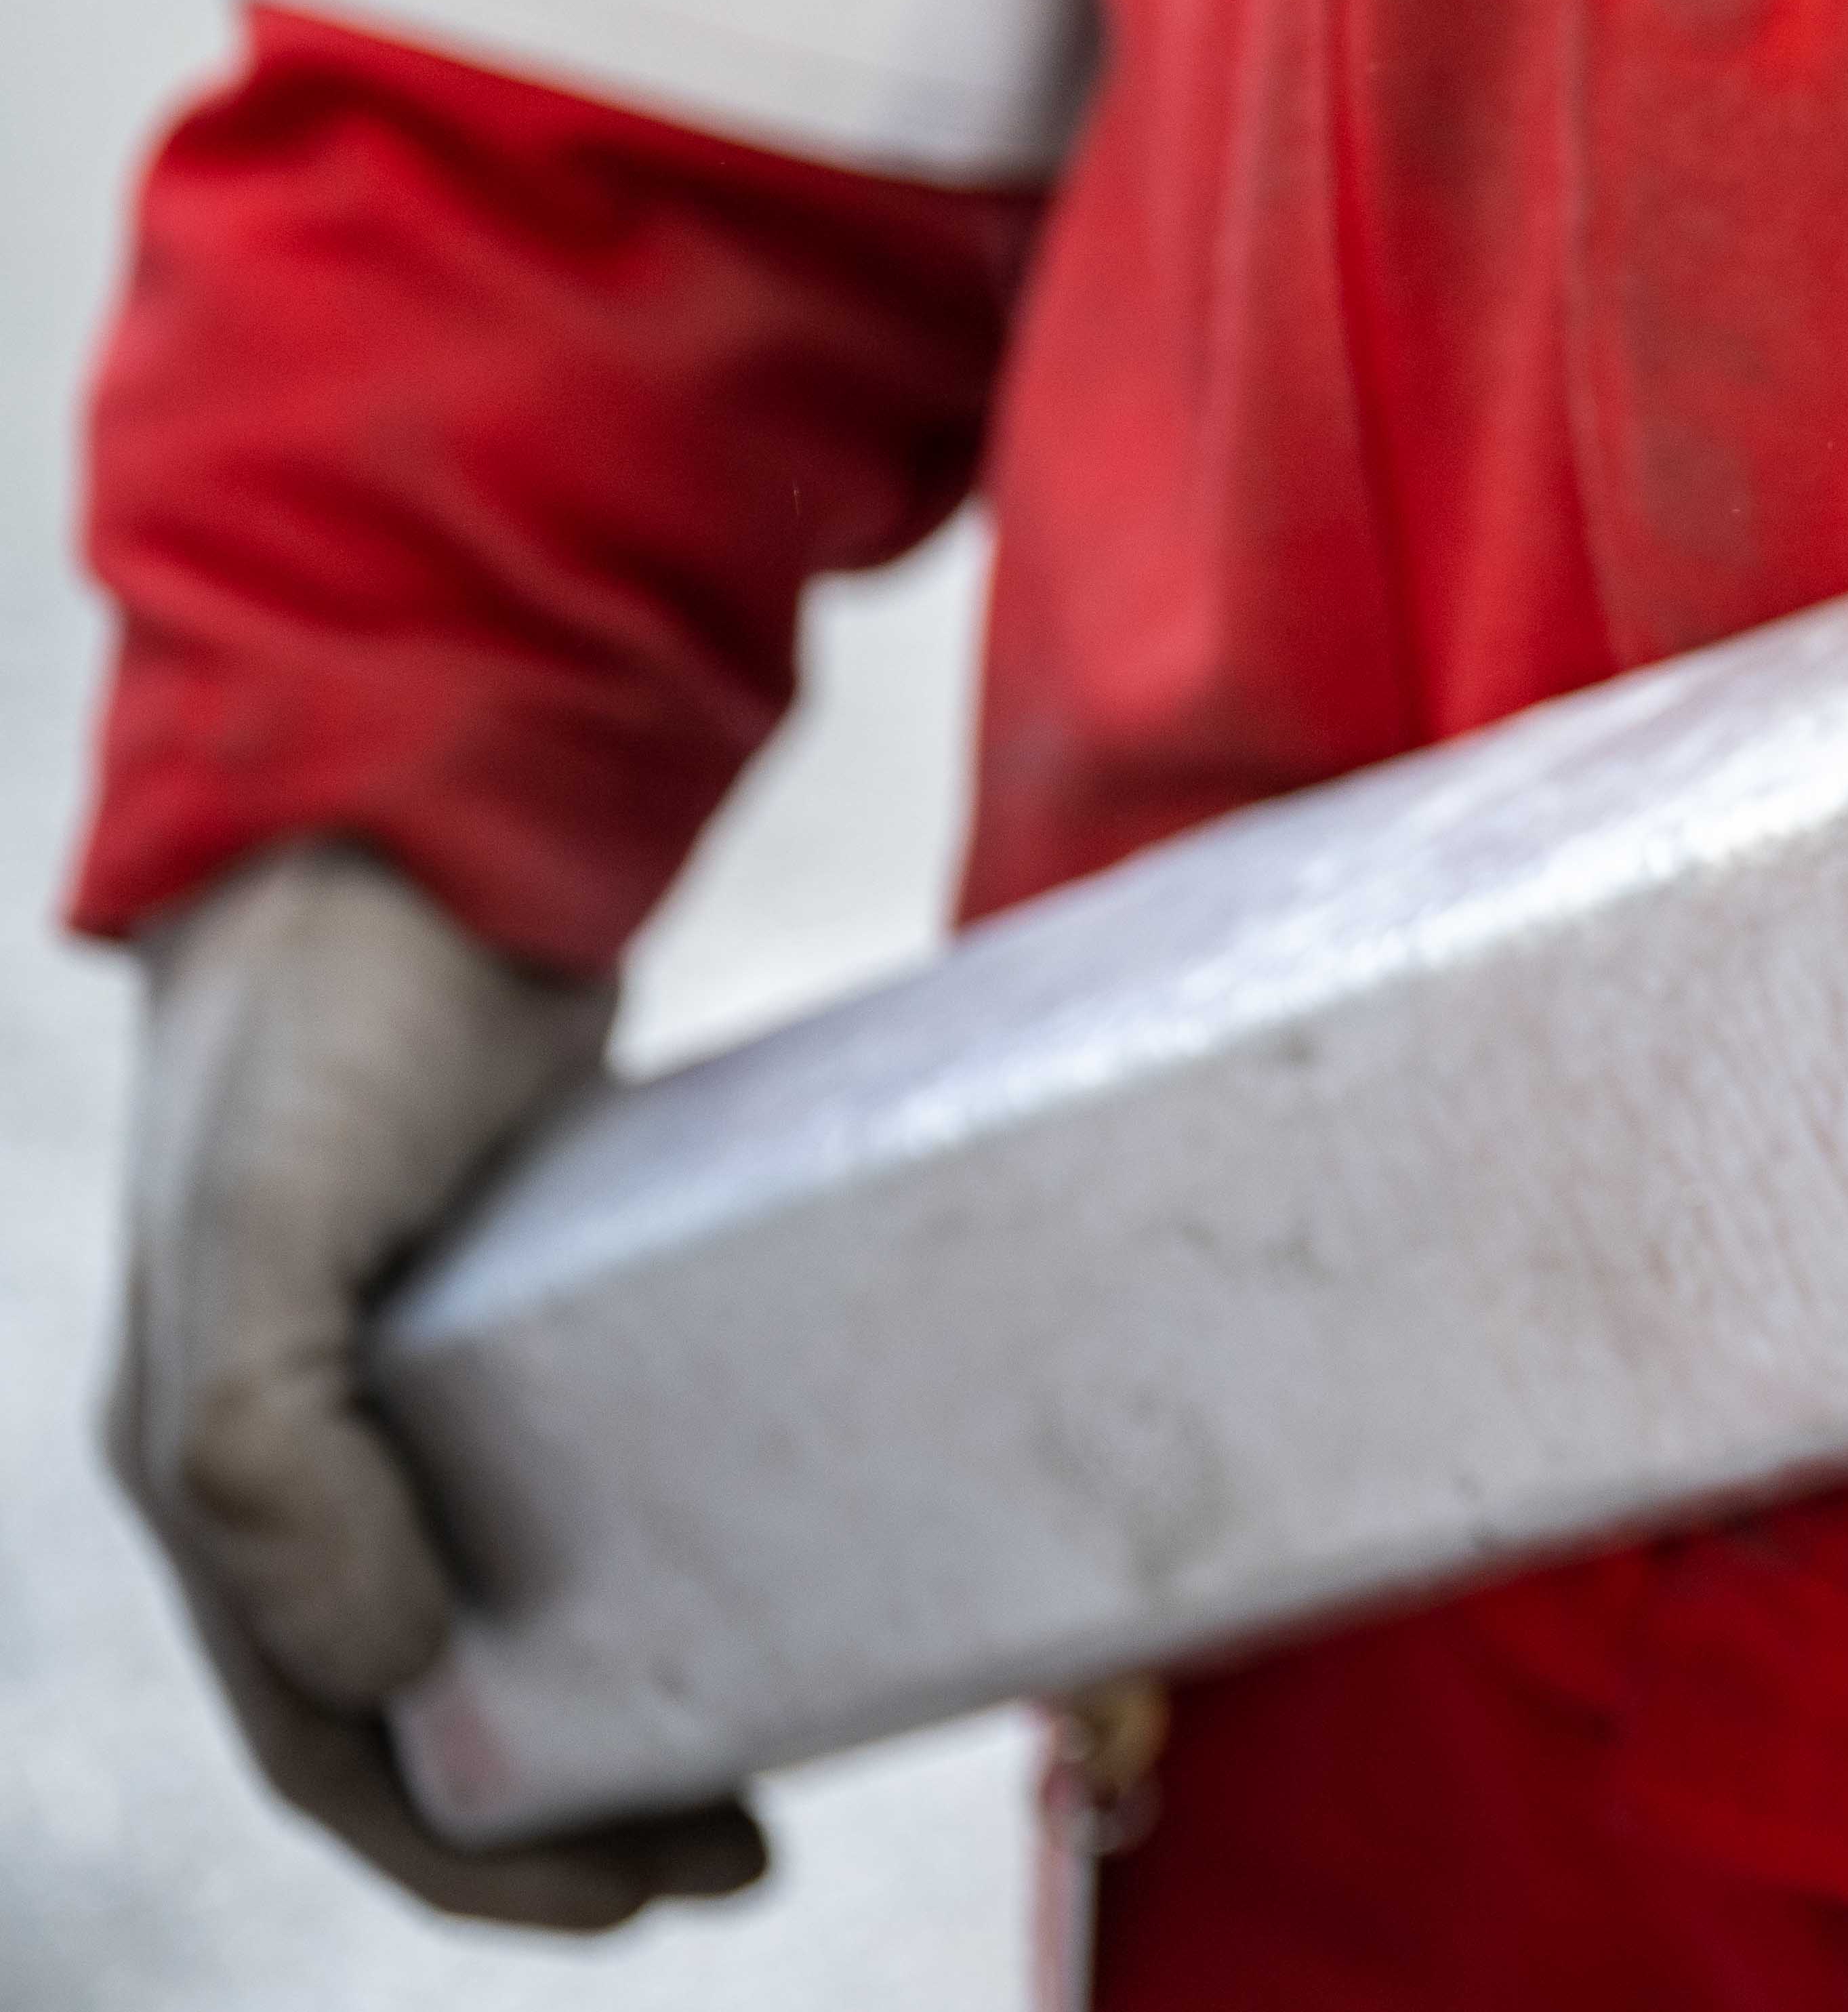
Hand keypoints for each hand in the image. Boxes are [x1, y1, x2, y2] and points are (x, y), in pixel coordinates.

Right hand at [109, 843, 769, 1927]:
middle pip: (423, 1708)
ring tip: (756, 1753)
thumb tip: (383, 1671)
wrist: (407, 835)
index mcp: (212, 1476)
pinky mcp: (508, 1306)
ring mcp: (400, 1382)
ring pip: (496, 1610)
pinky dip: (637, 1564)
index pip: (338, 1743)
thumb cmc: (326, 1025)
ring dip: (606, 1709)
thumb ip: (267, 1446)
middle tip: (739, 1851)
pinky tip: (743, 1576)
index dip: (480, 1852)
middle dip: (562, 1812)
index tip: (658, 1890)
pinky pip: (560, 1486)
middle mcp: (298, 1454)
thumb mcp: (271, 1229)